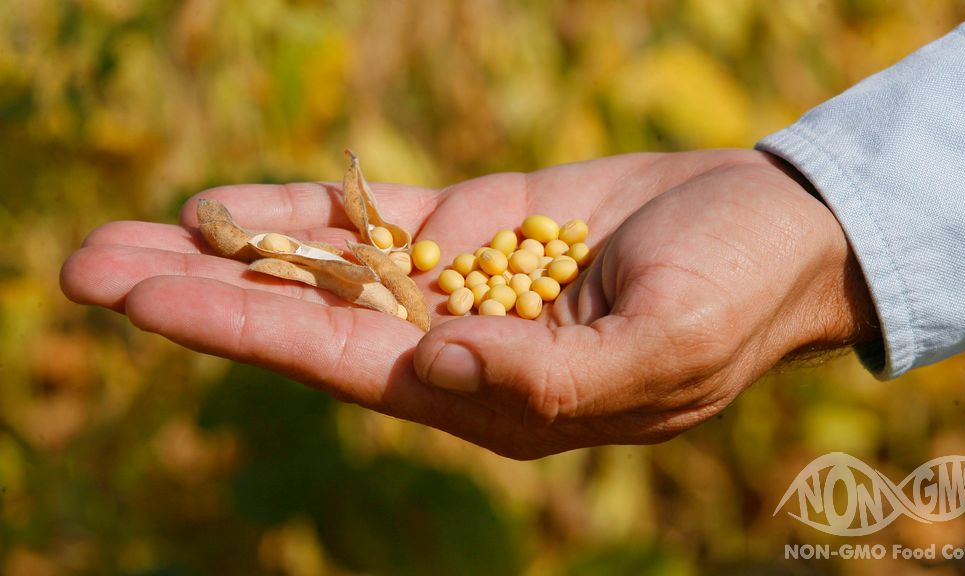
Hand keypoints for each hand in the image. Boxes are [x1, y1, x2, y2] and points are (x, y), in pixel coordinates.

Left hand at [60, 150, 877, 458]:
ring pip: (324, 269)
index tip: (144, 303)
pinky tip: (222, 207)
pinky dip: (301, 214)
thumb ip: (553, 378)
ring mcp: (459, 284)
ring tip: (124, 235)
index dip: (244, 333)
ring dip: (227, 253)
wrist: (776, 226)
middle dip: (198, 298)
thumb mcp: (665, 347)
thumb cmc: (737, 295)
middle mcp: (457, 349)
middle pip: (306, 322)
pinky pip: (372, 221)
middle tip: (81, 267)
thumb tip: (432, 368)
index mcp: (494, 399)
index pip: (346, 366)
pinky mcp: (474, 224)